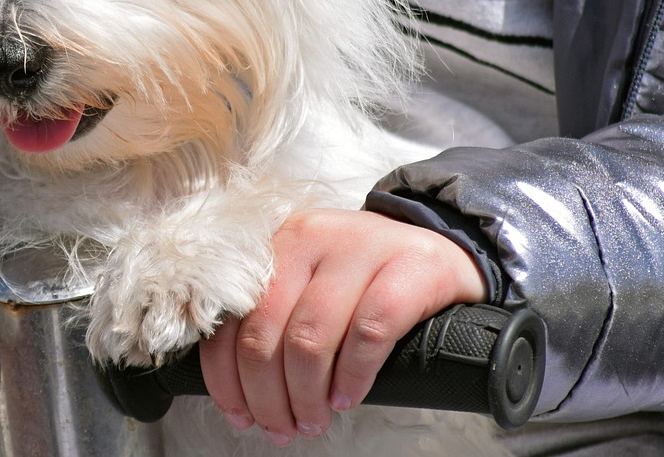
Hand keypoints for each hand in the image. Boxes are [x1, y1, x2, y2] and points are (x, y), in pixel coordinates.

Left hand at [198, 208, 486, 445]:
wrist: (437, 251)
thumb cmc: (362, 281)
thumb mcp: (307, 285)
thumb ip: (270, 318)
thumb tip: (237, 387)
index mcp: (276, 243)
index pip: (230, 316)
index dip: (226, 376)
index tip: (239, 413)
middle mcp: (310, 236)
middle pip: (264, 331)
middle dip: (266, 395)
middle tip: (281, 427)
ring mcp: (360, 247)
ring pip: (309, 337)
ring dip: (306, 394)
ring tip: (313, 419)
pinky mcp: (408, 267)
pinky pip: (368, 334)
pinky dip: (352, 377)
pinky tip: (347, 398)